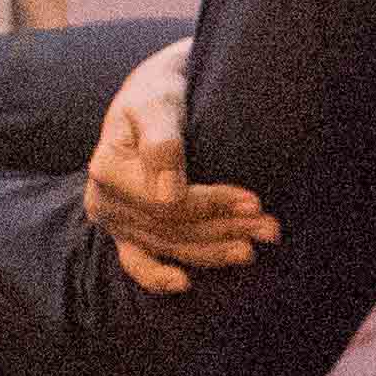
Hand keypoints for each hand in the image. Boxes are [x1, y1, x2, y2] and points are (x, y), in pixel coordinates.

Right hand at [84, 37, 277, 292]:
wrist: (153, 94)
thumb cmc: (158, 91)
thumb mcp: (158, 101)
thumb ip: (161, 141)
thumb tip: (168, 196)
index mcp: (106, 167)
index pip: (166, 201)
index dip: (212, 204)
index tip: (255, 200)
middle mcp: (103, 201)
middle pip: (172, 227)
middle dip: (224, 228)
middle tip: (271, 227)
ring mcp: (115, 221)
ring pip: (169, 245)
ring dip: (214, 250)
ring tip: (257, 247)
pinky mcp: (127, 232)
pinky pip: (138, 263)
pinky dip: (158, 278)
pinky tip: (186, 285)